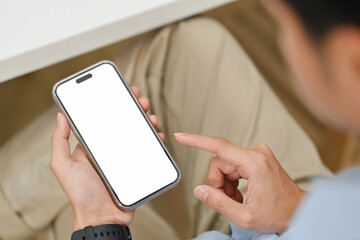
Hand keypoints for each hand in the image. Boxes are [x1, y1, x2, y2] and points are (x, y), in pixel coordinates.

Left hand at [51, 86, 163, 230]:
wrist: (102, 217)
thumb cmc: (81, 194)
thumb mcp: (63, 165)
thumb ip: (59, 141)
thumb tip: (60, 116)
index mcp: (93, 145)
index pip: (104, 119)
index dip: (113, 103)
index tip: (121, 91)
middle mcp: (110, 149)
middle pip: (124, 123)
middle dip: (134, 108)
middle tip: (141, 100)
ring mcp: (125, 157)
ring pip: (138, 134)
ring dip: (146, 122)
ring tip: (151, 117)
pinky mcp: (137, 166)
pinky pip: (148, 150)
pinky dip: (155, 140)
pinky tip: (157, 135)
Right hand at [174, 133, 304, 232]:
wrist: (299, 211)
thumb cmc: (279, 214)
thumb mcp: (246, 216)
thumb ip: (219, 203)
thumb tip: (200, 190)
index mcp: (254, 163)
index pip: (219, 146)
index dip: (196, 141)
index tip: (181, 136)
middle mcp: (256, 153)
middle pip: (220, 162)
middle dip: (218, 183)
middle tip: (228, 201)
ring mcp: (258, 154)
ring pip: (225, 164)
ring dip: (225, 184)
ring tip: (237, 200)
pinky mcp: (257, 157)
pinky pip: (233, 165)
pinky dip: (232, 181)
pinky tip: (240, 194)